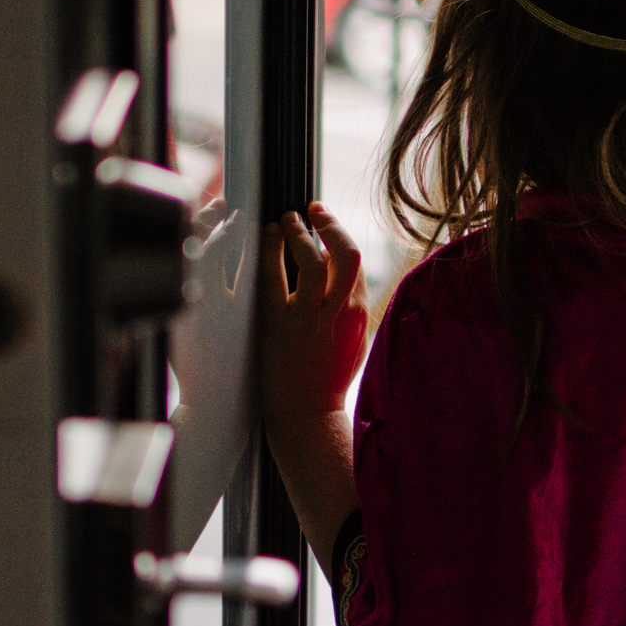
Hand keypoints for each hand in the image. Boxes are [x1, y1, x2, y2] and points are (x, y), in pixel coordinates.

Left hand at [257, 203, 370, 424]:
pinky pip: (274, 277)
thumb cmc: (327, 381)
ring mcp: (308, 318)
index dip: (340, 238)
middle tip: (314, 210)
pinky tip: (266, 237)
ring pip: (311, 259)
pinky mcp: (277, 325)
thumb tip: (344, 279)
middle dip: (331, 225)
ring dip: (298, 232)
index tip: (326, 226)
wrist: (305, 415)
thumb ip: (351, 309)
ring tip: (286, 220)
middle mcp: (338, 313)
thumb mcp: (352, 342)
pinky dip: (270, 249)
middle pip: (346, 254)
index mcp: (358, 316)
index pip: (355, 264)